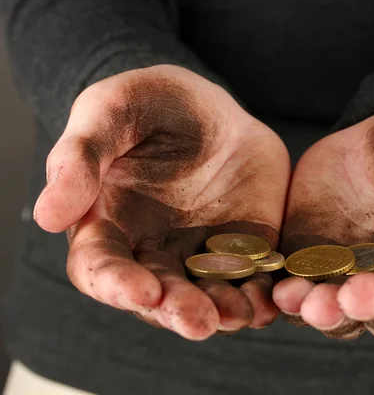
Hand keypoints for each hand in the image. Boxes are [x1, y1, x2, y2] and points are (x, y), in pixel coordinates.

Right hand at [34, 65, 290, 338]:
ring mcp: (202, 254)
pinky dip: (263, 294)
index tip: (141, 291)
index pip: (102, 269)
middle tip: (197, 321)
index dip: (117, 285)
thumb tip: (49, 216)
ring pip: (208, 296)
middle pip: (160, 296)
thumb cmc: (148, 104)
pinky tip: (273, 299)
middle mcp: (154, 251)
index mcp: (110, 227)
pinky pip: (254, 278)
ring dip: (223, 312)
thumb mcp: (109, 111)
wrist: (209, 106)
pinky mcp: (245, 249)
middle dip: (177, 311)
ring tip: (239, 314)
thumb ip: (80, 157)